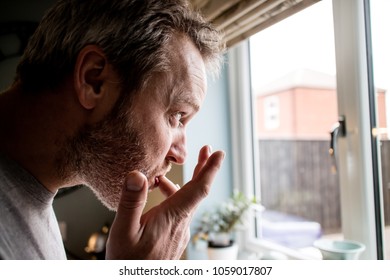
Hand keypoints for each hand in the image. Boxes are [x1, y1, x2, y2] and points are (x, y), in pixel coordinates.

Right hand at [105, 145, 224, 258]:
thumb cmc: (128, 263)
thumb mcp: (123, 231)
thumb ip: (131, 202)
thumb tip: (137, 174)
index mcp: (172, 218)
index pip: (199, 190)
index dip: (210, 170)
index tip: (218, 154)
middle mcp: (181, 225)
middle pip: (198, 192)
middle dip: (204, 169)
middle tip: (208, 150)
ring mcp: (179, 232)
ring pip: (188, 202)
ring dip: (185, 184)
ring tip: (165, 176)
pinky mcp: (174, 238)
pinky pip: (181, 212)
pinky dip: (176, 197)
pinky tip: (161, 195)